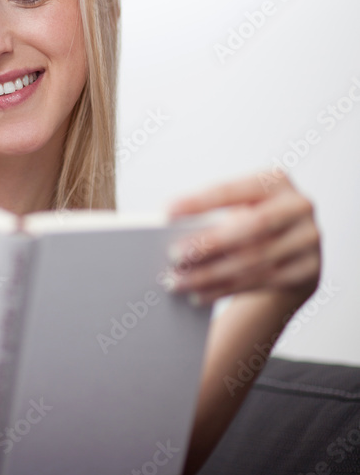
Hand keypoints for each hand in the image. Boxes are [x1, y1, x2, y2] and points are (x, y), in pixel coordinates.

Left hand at [166, 173, 320, 306]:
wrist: (296, 251)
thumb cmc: (254, 221)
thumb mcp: (242, 207)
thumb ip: (216, 214)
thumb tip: (173, 231)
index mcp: (276, 180)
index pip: (233, 189)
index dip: (199, 201)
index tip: (166, 212)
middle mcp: (298, 206)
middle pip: (250, 227)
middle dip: (209, 243)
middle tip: (173, 255)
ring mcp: (308, 240)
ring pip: (253, 260)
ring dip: (210, 274)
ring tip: (178, 281)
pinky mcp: (308, 271)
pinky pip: (260, 282)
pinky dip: (225, 289)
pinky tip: (199, 294)